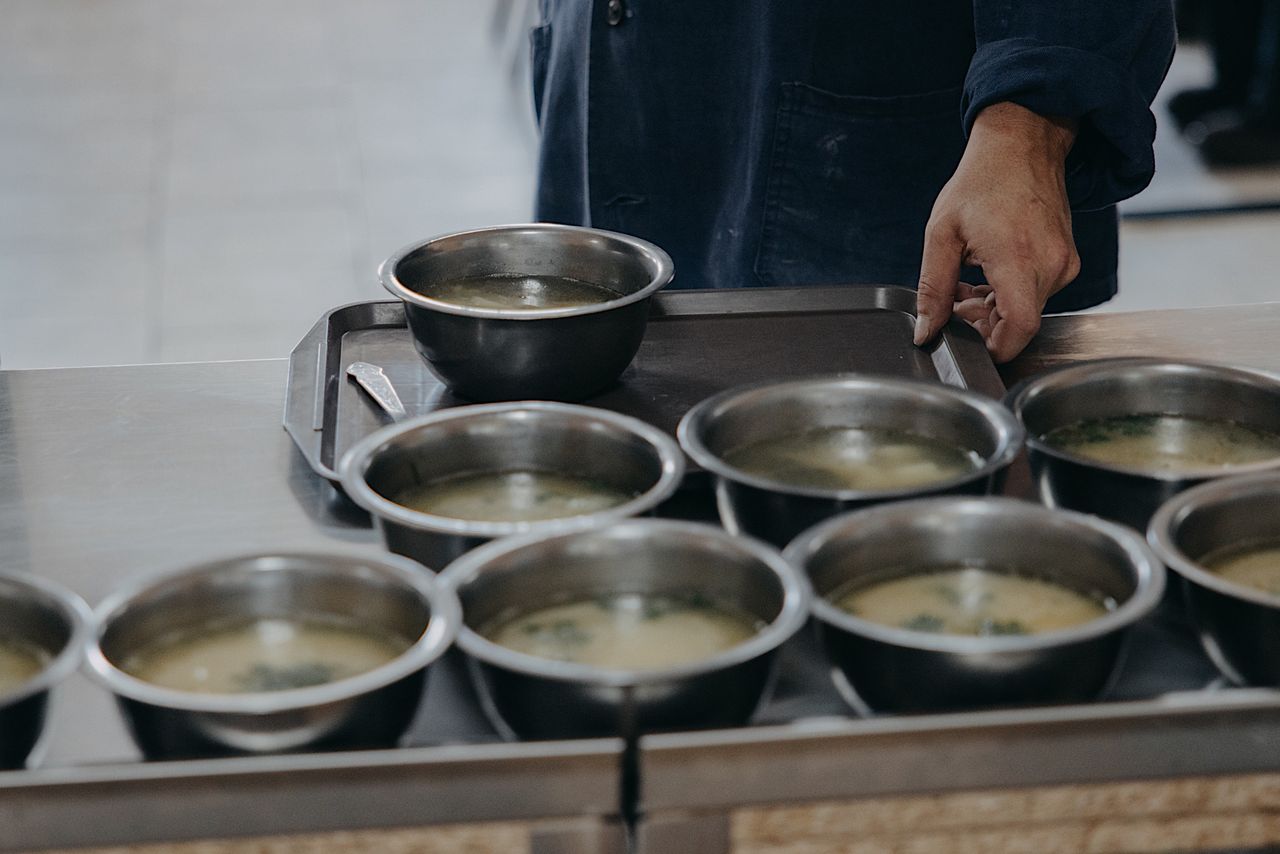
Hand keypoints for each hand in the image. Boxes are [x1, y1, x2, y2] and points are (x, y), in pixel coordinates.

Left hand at [912, 102, 1080, 362]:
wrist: (1022, 144)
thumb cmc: (982, 181)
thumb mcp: (942, 235)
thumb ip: (932, 289)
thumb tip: (926, 331)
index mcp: (1019, 259)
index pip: (1019, 328)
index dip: (993, 348)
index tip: (967, 345)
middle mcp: (1051, 265)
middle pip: (1018, 323)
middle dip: (982, 326)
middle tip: (953, 305)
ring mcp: (1063, 263)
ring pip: (1026, 311)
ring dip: (992, 310)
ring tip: (965, 286)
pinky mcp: (1066, 260)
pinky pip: (1036, 294)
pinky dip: (1007, 295)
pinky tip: (984, 277)